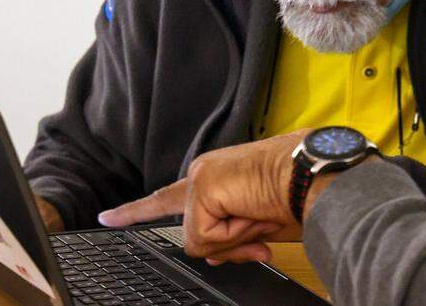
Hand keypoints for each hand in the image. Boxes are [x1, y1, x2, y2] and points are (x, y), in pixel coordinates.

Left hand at [98, 131, 306, 263]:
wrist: (317, 178)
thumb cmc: (301, 196)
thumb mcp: (259, 227)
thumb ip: (229, 239)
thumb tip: (211, 255)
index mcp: (219, 177)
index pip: (170, 197)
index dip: (137, 210)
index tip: (108, 218)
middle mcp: (206, 171)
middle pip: (191, 231)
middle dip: (228, 241)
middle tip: (262, 223)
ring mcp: (202, 176)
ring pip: (198, 238)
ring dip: (236, 238)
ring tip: (264, 213)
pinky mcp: (204, 186)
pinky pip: (204, 236)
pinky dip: (234, 236)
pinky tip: (254, 213)